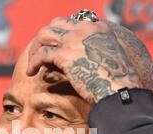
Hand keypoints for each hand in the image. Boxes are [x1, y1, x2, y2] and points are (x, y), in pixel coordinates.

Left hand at [27, 17, 141, 104]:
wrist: (121, 91)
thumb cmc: (121, 84)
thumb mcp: (115, 62)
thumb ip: (102, 55)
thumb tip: (90, 63)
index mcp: (101, 29)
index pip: (74, 24)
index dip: (62, 37)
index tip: (57, 49)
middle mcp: (87, 29)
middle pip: (56, 24)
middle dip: (45, 38)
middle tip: (40, 53)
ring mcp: (75, 39)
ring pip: (45, 35)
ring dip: (35, 48)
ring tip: (32, 63)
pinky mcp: (65, 54)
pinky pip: (42, 54)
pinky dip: (33, 62)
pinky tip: (31, 72)